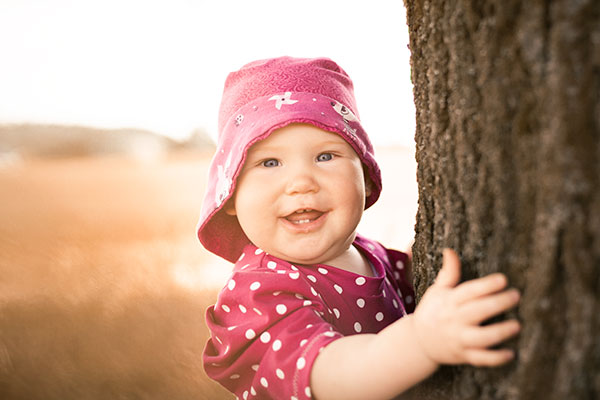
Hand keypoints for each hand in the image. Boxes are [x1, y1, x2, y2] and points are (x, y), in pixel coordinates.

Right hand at [411, 249, 520, 366]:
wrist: (419, 341)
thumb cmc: (433, 311)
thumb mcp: (437, 291)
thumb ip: (448, 272)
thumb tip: (450, 250)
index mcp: (449, 301)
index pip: (469, 291)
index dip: (486, 285)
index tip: (503, 279)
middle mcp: (454, 320)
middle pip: (477, 311)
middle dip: (498, 303)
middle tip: (516, 295)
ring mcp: (459, 339)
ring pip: (481, 337)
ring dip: (500, 332)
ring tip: (517, 325)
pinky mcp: (464, 355)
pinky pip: (481, 359)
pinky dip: (496, 358)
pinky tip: (511, 353)